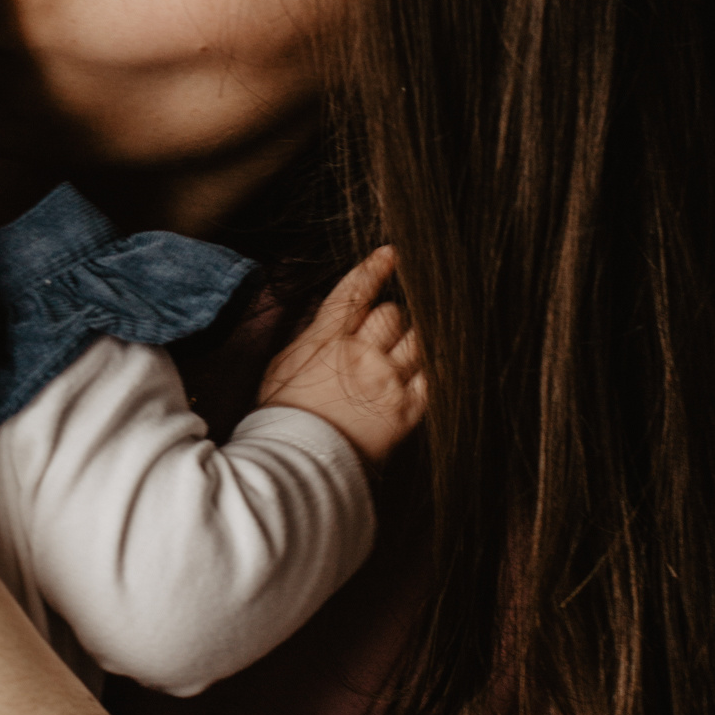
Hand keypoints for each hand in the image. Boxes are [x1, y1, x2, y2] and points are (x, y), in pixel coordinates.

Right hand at [258, 247, 425, 465]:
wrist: (298, 459)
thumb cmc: (282, 415)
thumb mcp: (284, 364)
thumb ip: (313, 338)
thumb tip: (330, 321)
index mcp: (327, 339)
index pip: (356, 291)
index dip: (375, 268)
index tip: (391, 254)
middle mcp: (361, 354)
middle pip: (392, 314)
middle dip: (391, 318)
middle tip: (384, 333)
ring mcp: (387, 381)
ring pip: (417, 340)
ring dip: (413, 341)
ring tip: (405, 350)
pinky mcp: (406, 410)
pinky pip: (433, 378)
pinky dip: (431, 369)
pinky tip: (429, 367)